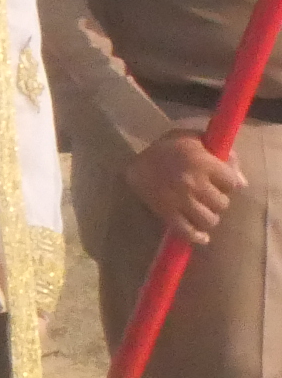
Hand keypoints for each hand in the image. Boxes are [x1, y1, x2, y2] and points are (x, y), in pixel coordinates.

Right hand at [130, 130, 245, 246]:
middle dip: (218, 200)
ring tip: (202, 211)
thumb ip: (224, 157)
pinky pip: (187, 231)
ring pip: (209, 219)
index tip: (221, 181)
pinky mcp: (166, 213)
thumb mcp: (196, 140)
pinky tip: (202, 236)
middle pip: (222, 203)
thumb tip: (242, 183)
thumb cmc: (168, 148)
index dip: (228, 182)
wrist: (135, 163)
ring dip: (209, 217)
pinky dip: (197, 236)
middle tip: (208, 196)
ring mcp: (179, 200)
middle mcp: (193, 183)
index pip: (231, 182)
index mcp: (202, 162)